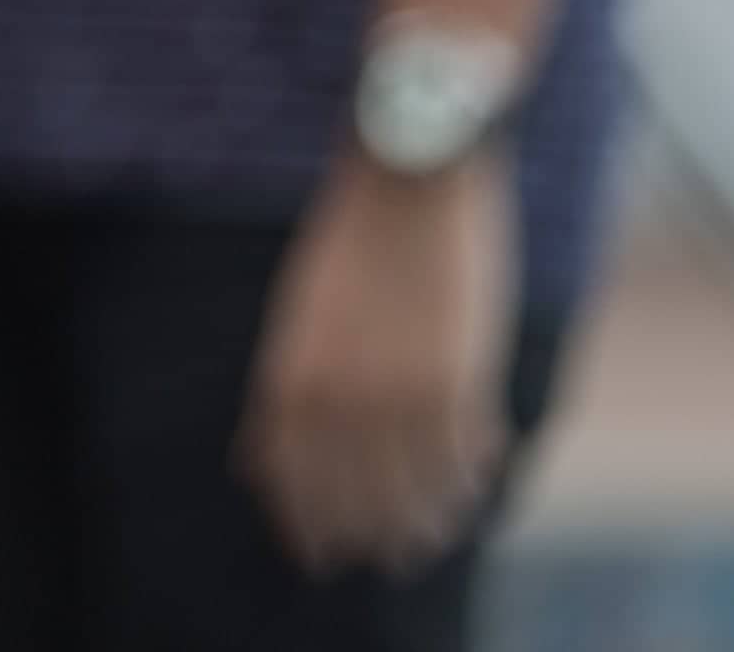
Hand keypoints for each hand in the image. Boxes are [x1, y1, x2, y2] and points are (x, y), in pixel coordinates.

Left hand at [239, 152, 519, 576]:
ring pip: (414, 488)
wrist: (407, 175)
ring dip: (426, 518)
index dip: (303, 524)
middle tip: (388, 557)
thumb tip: (257, 460)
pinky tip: (476, 485)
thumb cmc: (350, 240)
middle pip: (353, 497)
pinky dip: (469, 476)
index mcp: (290, 378)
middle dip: (368, 533)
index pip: (290, 480)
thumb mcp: (298, 316)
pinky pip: (462, 455)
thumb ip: (287, 389)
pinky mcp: (457, 383)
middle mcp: (338, 399)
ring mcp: (399, 395)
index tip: (318, 553)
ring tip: (434, 535)